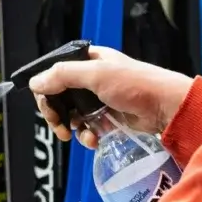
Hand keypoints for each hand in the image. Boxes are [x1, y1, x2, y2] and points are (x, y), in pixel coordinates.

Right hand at [29, 46, 193, 147]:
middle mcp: (90, 78)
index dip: (46, 92)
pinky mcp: (106, 117)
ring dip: (72, 128)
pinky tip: (94, 140)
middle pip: (58, 97)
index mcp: (87, 61)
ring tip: (83, 136)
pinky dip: (86, 136)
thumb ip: (63, 76)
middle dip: (57, 115)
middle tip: (60, 128)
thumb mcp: (96, 74)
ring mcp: (98, 98)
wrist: (167, 107)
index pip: (54, 74)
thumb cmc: (135, 84)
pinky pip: (86, 127)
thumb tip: (35, 83)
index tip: (48, 108)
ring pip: (71, 115)